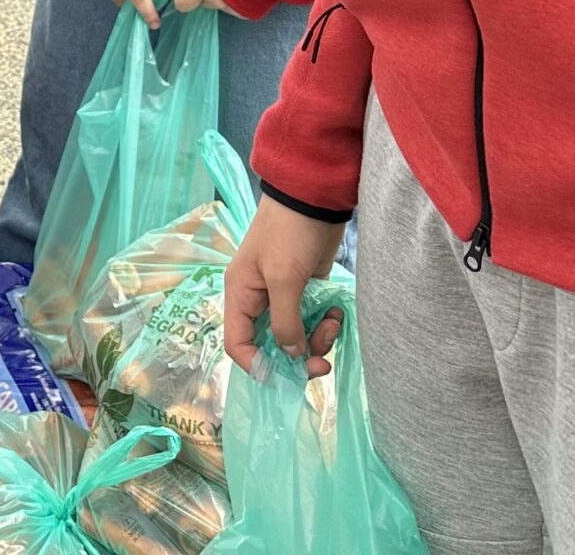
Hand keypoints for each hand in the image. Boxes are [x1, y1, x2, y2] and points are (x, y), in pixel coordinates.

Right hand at [221, 196, 348, 380]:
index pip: (238, 343)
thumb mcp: (283, 278)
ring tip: (333, 322)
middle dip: (296, 356)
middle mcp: (259, 299)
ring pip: (296, 336)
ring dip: (317, 338)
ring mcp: (284, 295)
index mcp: (241, 295)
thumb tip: (291, 354)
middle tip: (322, 363)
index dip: (258, 364)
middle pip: (271, 345)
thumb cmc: (289, 233)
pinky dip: (325, 323)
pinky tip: (336, 311)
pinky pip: (313, 320)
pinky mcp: (307, 290)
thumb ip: (285, 321)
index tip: (286, 375)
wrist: (314, 198)